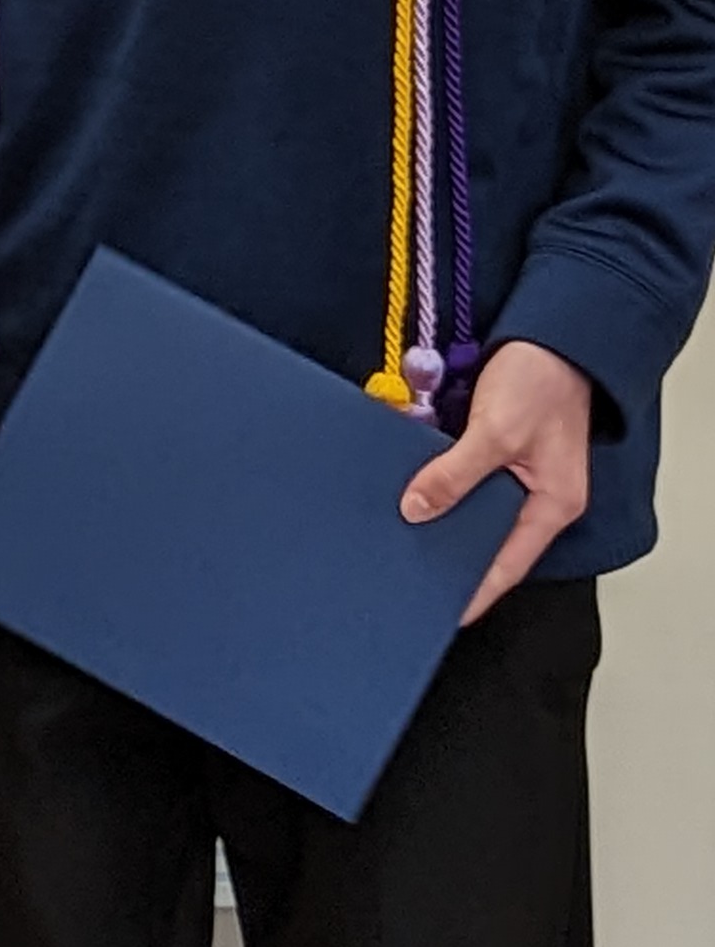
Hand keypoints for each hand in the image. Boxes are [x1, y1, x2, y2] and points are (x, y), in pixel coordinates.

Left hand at [402, 339, 591, 621]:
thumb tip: (417, 510)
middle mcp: (535, 498)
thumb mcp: (496, 431)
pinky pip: (462, 478)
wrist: (550, 334)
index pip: (507, 565)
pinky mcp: (496, 452)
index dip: (474, 591)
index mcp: (551, 506)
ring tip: (395, 537)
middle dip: (449, 553)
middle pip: (487, 539)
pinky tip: (404, 490)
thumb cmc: (541, 380)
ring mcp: (516, 475)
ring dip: (437, 514)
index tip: (440, 612)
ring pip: (470, 509)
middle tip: (405, 572)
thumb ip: (456, 473)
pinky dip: (437, 483)